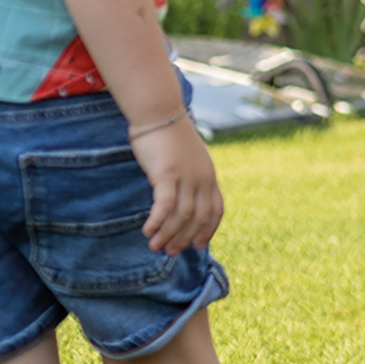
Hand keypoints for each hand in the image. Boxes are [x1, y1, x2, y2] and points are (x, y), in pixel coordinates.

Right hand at [130, 118, 223, 254]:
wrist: (159, 111)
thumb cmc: (168, 135)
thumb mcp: (187, 158)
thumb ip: (188, 177)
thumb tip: (182, 195)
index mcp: (209, 175)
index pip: (216, 210)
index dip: (209, 230)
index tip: (198, 246)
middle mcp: (202, 178)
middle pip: (199, 217)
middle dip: (185, 238)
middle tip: (169, 252)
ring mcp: (186, 176)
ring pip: (182, 215)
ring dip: (169, 234)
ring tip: (155, 247)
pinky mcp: (167, 173)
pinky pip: (165, 205)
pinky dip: (158, 221)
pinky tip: (147, 230)